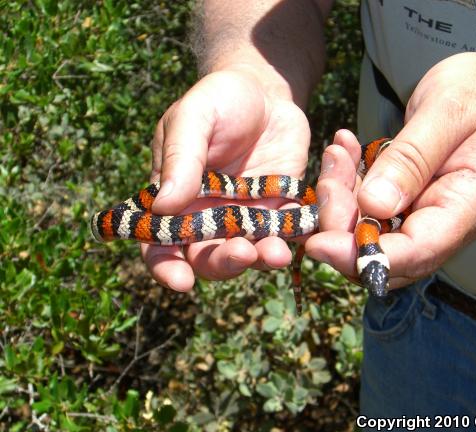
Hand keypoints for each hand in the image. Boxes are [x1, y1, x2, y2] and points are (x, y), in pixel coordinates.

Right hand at [142, 67, 309, 290]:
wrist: (266, 92)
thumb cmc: (219, 99)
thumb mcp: (194, 117)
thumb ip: (181, 157)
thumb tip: (163, 207)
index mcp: (173, 199)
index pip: (160, 244)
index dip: (166, 268)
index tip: (182, 281)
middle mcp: (206, 216)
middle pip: (207, 258)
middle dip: (223, 264)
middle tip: (241, 253)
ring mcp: (244, 217)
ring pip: (248, 254)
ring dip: (260, 259)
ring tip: (276, 251)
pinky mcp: (278, 211)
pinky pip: (284, 234)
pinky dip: (293, 240)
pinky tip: (302, 235)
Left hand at [306, 51, 475, 287]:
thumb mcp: (449, 111)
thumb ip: (413, 158)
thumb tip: (374, 205)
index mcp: (469, 205)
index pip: (416, 251)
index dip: (364, 256)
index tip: (319, 243)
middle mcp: (446, 220)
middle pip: (385, 251)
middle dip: (342, 226)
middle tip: (328, 179)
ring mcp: (427, 212)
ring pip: (371, 231)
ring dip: (342, 200)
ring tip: (338, 153)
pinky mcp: (410, 200)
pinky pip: (370, 206)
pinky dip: (350, 183)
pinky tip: (345, 150)